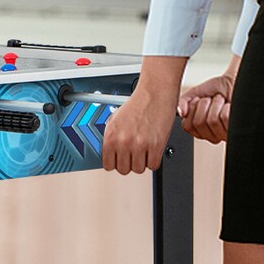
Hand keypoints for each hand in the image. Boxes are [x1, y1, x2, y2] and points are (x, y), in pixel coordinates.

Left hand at [100, 54, 186, 174]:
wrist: (155, 93)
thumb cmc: (137, 104)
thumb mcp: (115, 119)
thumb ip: (111, 137)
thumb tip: (109, 154)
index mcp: (111, 136)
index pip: (108, 165)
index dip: (115, 163)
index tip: (120, 159)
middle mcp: (123, 142)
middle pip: (123, 170)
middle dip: (129, 163)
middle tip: (134, 153)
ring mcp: (140, 145)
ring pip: (138, 169)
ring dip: (142, 162)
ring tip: (144, 150)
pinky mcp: (156, 146)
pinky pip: (153, 166)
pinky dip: (154, 160)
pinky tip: (153, 150)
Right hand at [178, 72, 234, 144]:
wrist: (234, 83)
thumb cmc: (217, 89)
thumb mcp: (195, 93)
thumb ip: (183, 102)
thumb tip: (181, 112)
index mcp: (199, 129)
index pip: (187, 126)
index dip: (191, 110)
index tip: (198, 101)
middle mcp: (211, 135)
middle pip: (198, 123)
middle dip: (204, 105)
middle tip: (210, 100)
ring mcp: (223, 134)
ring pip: (212, 121)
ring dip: (216, 104)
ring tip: (221, 101)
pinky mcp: (235, 129)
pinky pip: (225, 118)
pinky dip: (226, 106)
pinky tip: (229, 106)